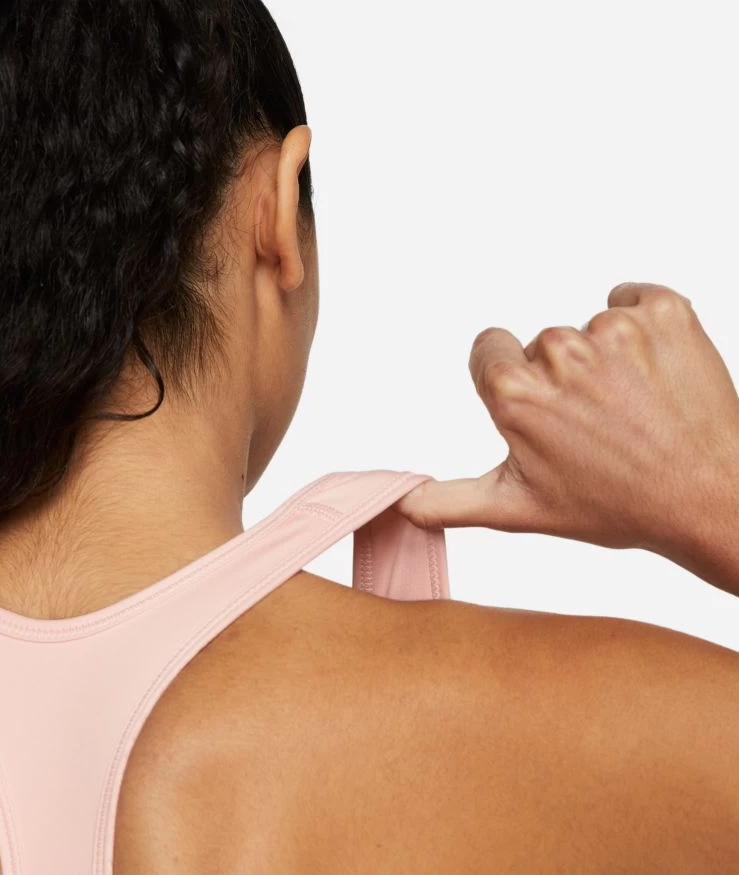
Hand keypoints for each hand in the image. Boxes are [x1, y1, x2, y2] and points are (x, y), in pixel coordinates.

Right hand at [396, 283, 738, 561]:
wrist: (714, 497)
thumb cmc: (618, 505)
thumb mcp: (521, 509)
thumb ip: (451, 501)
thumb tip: (400, 503)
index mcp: (516, 395)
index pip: (489, 350)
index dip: (514, 382)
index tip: (546, 409)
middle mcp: (560, 353)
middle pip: (541, 344)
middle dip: (562, 377)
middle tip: (600, 423)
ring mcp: (615, 329)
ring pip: (588, 327)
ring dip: (606, 358)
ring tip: (636, 406)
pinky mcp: (664, 310)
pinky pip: (634, 297)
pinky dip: (643, 326)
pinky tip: (656, 372)